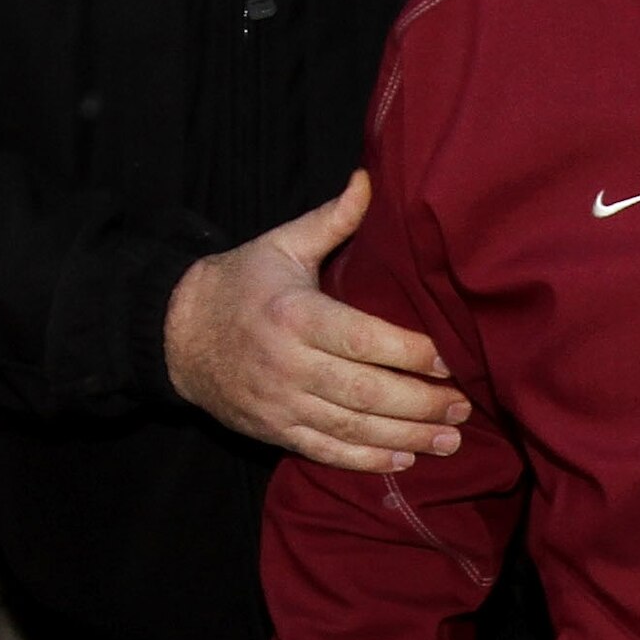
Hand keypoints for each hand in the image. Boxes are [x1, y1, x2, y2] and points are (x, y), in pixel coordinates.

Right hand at [164, 179, 471, 473]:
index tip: (449, 360)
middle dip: (420, 403)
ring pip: (353, 427)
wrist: (175, 335)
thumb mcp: (281, 245)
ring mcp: (281, 403)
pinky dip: (367, 460)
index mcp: (295, 315)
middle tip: (463, 406)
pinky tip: (405, 460)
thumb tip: (369, 180)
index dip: (410, 353)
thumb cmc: (240, 284)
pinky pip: (326, 451)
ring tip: (451, 439)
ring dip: (406, 437)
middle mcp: (289, 364)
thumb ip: (332, 219)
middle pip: (365, 391)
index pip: (362, 339)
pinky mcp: (275, 430)